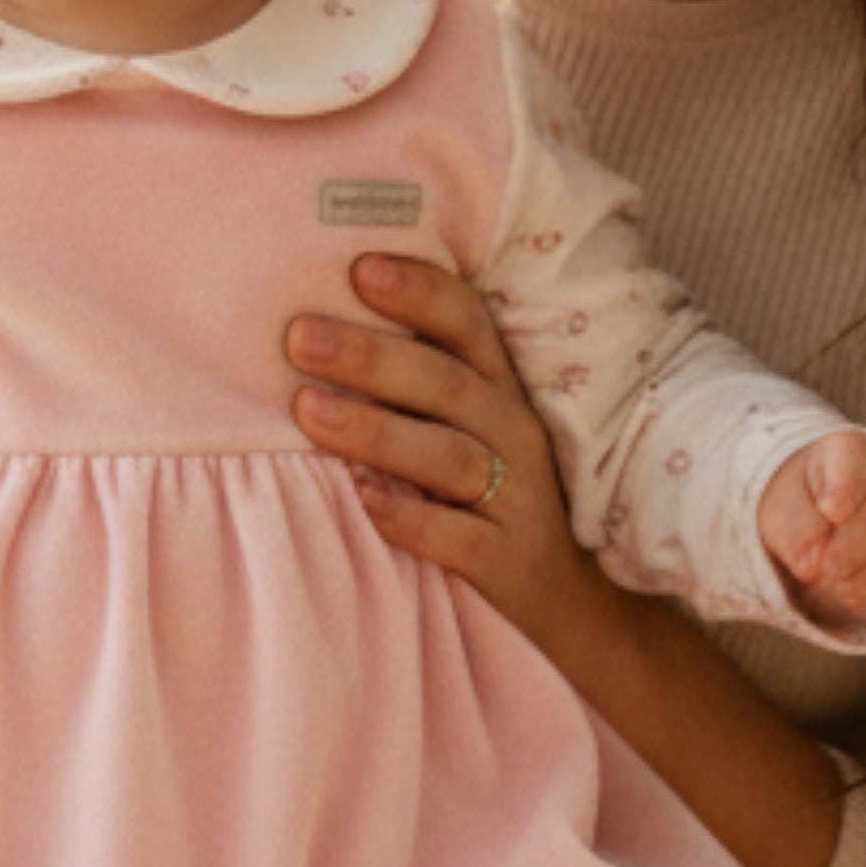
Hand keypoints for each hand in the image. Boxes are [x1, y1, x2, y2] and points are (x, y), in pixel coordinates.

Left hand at [285, 254, 601, 655]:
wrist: (566, 598)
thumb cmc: (483, 493)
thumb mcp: (460, 426)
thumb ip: (407, 382)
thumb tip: (307, 326)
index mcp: (497, 385)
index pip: (466, 322)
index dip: (418, 291)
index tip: (358, 268)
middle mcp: (513, 430)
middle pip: (445, 382)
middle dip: (370, 356)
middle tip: (299, 336)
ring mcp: (517, 496)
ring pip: (447, 454)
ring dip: (375, 430)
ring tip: (307, 410)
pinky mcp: (508, 560)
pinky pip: (458, 536)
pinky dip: (408, 516)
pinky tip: (360, 497)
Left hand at [758, 431, 865, 665]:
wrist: (834, 514)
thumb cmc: (804, 510)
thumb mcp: (781, 508)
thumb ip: (791, 526)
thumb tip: (810, 565)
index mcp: (854, 454)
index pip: (856, 468)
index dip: (845, 491)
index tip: (830, 511)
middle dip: (851, 572)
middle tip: (822, 578)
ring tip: (850, 601)